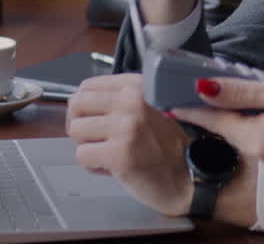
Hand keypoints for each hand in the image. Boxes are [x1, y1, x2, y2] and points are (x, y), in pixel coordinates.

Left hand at [66, 73, 258, 226]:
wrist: (188, 178)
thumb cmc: (167, 147)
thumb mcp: (148, 108)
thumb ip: (119, 99)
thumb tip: (78, 101)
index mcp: (138, 84)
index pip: (87, 86)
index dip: (87, 107)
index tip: (100, 121)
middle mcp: (133, 99)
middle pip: (76, 105)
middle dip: (82, 125)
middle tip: (102, 139)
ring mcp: (126, 126)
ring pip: (75, 131)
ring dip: (89, 146)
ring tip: (112, 153)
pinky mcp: (119, 153)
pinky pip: (82, 155)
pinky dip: (94, 166)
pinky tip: (114, 167)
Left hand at [171, 74, 263, 176]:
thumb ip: (239, 92)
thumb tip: (204, 89)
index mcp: (258, 140)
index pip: (216, 123)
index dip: (195, 111)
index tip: (174, 105)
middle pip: (240, 133)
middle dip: (236, 114)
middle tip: (237, 92)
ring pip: (263, 142)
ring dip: (263, 124)